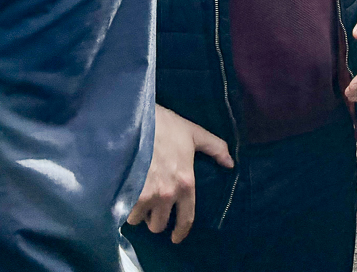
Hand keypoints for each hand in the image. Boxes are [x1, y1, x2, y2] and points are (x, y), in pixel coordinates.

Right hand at [128, 106, 233, 243]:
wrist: (136, 118)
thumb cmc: (166, 126)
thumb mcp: (195, 133)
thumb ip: (215, 148)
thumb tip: (230, 163)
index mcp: (186, 183)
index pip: (186, 219)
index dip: (181, 232)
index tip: (176, 237)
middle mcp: (167, 194)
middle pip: (159, 225)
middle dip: (156, 220)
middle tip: (154, 209)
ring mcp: (146, 195)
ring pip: (140, 220)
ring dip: (140, 214)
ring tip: (139, 202)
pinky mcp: (127, 192)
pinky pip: (126, 213)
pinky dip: (125, 208)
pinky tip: (127, 198)